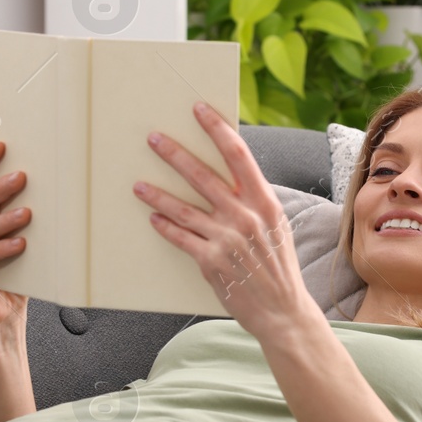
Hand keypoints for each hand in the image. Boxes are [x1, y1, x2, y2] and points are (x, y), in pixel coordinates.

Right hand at [0, 140, 30, 332]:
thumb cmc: (14, 275)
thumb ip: (22, 216)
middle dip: (1, 187)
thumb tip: (51, 192)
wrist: (1, 313)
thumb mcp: (21, 239)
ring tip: (28, 215)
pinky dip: (1, 249)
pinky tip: (20, 245)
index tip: (1, 145)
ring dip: (7, 220)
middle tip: (22, 177)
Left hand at [136, 101, 313, 340]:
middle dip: (175, 154)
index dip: (216, 129)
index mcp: (265, 202)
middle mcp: (245, 217)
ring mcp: (227, 240)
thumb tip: (228, 175)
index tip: (199, 110)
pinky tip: (153, 218)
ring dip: (157, 194)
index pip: (238, 154)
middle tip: (154, 138)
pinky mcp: (210, 262)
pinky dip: (165, 227)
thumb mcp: (276, 226)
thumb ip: (253, 201)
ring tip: (138, 185)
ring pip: (183, 208)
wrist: (283, 311)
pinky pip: (180, 238)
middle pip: (203, 176)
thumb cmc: (278, 267)